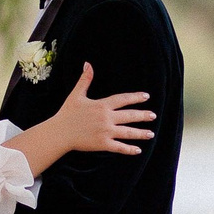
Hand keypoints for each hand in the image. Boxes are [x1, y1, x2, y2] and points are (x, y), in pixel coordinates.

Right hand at [40, 62, 154, 157]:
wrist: (60, 132)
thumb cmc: (67, 113)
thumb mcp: (76, 94)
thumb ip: (85, 80)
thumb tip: (88, 64)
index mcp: (102, 105)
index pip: (123, 99)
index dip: (135, 97)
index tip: (146, 97)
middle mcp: (106, 118)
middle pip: (129, 116)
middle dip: (143, 116)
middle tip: (153, 115)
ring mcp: (105, 131)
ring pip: (128, 132)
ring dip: (140, 133)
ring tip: (150, 134)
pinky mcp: (102, 144)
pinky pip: (119, 147)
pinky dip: (129, 149)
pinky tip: (138, 150)